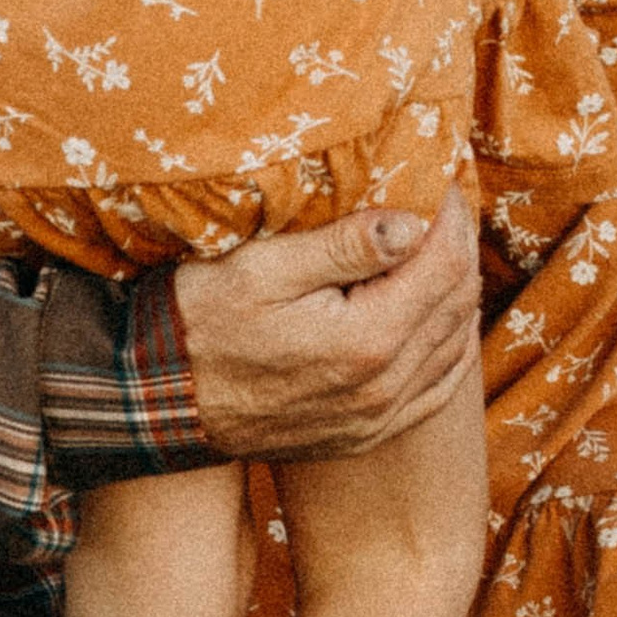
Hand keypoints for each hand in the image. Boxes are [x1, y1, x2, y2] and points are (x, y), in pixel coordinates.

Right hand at [175, 192, 480, 463]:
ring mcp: (377, 418)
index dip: (452, 215)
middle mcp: (383, 387)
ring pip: (456, 343)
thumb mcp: (262, 269)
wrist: (157, 404)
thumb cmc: (199, 323)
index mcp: (366, 339)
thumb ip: (343, 246)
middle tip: (444, 206)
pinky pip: (438, 388)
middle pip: (459, 301)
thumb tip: (412, 222)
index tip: (441, 181)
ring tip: (439, 246)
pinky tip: (441, 315)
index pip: (446, 264)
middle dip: (459, 244)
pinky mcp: (365, 435)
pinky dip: (450, 344)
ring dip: (457, 290)